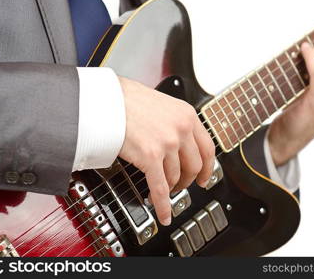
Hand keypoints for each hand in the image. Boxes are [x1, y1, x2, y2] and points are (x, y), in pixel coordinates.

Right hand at [118, 77, 214, 225]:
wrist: (106, 99)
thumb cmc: (127, 99)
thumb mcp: (162, 104)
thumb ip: (174, 122)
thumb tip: (177, 142)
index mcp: (187, 115)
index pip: (207, 147)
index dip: (207, 167)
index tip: (204, 176)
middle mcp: (181, 129)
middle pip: (194, 166)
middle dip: (188, 181)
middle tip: (181, 186)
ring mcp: (168, 143)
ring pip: (176, 177)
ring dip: (170, 188)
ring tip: (163, 191)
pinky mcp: (151, 156)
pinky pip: (161, 188)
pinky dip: (163, 205)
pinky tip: (164, 214)